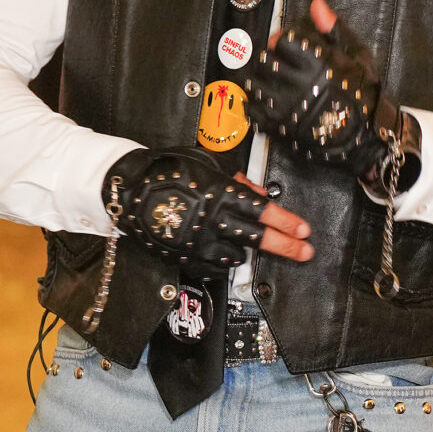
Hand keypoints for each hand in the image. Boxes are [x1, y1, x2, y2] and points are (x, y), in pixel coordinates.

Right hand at [107, 149, 311, 271]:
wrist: (128, 190)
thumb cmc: (168, 171)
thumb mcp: (206, 165)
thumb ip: (236, 181)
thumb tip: (259, 193)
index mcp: (220, 193)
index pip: (262, 211)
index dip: (286, 222)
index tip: (304, 230)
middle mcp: (213, 220)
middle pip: (258, 238)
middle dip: (286, 247)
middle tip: (305, 253)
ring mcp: (199, 242)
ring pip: (237, 255)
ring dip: (247, 251)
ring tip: (244, 243)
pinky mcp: (185, 257)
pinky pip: (214, 267)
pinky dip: (223, 261)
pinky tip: (222, 252)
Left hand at [244, 0, 417, 190]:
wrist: (366, 136)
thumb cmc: (363, 94)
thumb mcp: (357, 56)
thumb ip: (333, 29)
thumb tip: (316, 4)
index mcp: (316, 62)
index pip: (281, 41)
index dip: (283, 40)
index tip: (287, 45)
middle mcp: (297, 83)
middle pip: (263, 60)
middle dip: (268, 58)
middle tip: (277, 63)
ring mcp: (286, 107)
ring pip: (254, 84)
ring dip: (259, 80)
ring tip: (271, 82)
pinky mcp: (279, 127)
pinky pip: (252, 111)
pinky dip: (254, 104)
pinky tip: (265, 101)